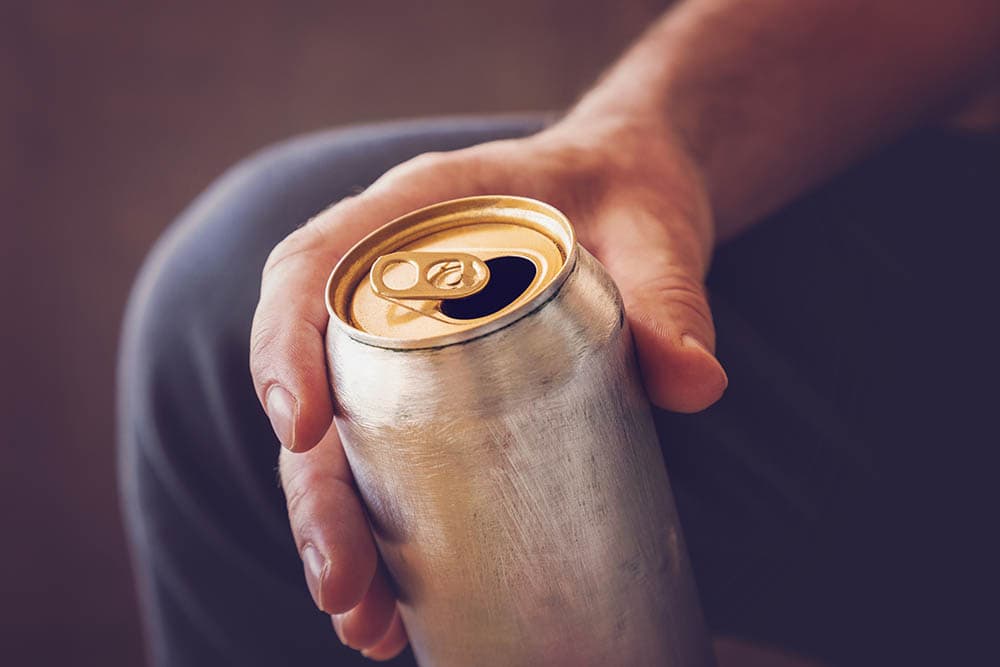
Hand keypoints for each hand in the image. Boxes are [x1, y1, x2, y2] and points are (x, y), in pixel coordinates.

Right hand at [250, 116, 727, 659]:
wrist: (630, 185)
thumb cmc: (625, 185)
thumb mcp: (652, 224)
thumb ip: (670, 292)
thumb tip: (696, 384)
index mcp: (414, 211)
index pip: (309, 268)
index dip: (285, 346)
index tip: (300, 430)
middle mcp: (386, 278)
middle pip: (315, 385)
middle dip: (315, 492)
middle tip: (343, 584)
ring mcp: (403, 335)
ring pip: (339, 438)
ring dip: (340, 533)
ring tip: (369, 625)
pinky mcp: (432, 382)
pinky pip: (383, 453)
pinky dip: (382, 530)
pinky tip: (400, 604)